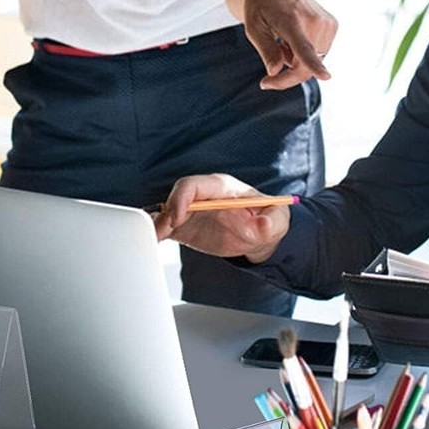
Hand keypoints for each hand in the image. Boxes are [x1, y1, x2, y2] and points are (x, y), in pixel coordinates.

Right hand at [153, 174, 289, 261]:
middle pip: (175, 197)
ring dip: (157, 226)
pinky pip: (166, 227)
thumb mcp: (276, 220)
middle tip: (164, 232)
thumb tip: (263, 225)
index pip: (193, 185)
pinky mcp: (186, 227)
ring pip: (166, 212)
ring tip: (154, 239)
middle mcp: (202, 197)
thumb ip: (271, 221)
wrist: (260, 235)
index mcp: (221, 188)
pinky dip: (157, 235)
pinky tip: (152, 243)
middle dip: (166, 214)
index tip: (178, 217)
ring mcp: (192, 211)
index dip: (181, 198)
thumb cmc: (268, 220)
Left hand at [243, 0, 336, 89]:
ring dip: (294, 63)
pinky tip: (293, 39)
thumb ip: (266, 50)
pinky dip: (304, 55)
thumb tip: (275, 71)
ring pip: (313, 64)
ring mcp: (326, 23)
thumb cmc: (260, 4)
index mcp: (291, 20)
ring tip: (281, 42)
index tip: (326, 76)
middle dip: (286, 78)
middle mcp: (314, 20)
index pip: (304, 46)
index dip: (314, 64)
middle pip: (305, 67)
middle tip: (266, 81)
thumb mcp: (253, 27)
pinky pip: (318, 55)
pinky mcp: (332, 25)